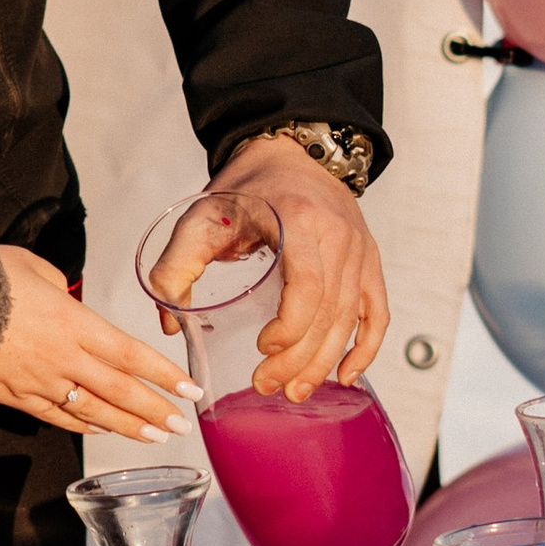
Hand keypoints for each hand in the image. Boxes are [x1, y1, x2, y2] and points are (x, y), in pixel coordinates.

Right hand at [0, 245, 199, 439]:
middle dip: (155, 410)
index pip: (131, 355)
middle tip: (182, 426)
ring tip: (154, 437)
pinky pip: (56, 416)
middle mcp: (63, 358)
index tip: (190, 389)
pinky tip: (101, 431)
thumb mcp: (32, 267)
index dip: (165, 376)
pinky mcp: (14, 396)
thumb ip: (60, 286)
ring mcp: (39, 382)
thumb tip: (67, 297)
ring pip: (92, 412)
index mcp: (73, 323)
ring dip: (127, 427)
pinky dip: (82, 426)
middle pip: (120, 391)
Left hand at [149, 136, 387, 403]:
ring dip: (325, 362)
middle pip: (329, 311)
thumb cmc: (245, 189)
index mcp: (300, 221)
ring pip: (352, 318)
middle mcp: (338, 235)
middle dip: (299, 358)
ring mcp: (360, 249)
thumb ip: (175, 265)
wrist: (289, 153)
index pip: (308, 286)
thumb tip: (168, 323)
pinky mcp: (368, 261)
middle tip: (267, 386)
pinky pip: (377, 311)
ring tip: (295, 392)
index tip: (261, 348)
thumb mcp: (202, 217)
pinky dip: (366, 348)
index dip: (290, 327)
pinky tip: (346, 376)